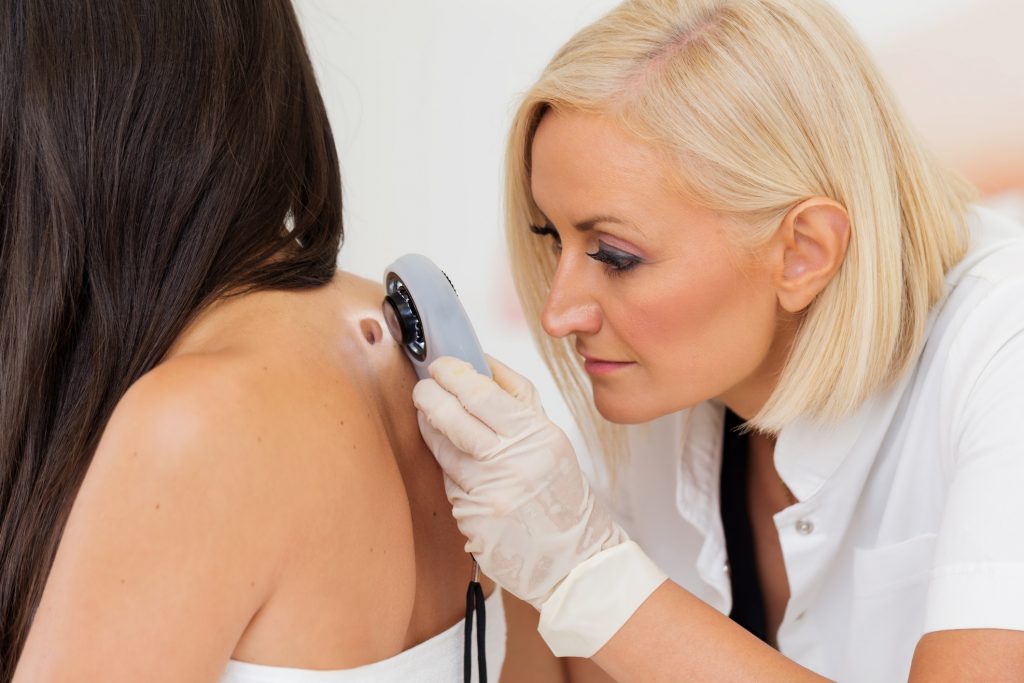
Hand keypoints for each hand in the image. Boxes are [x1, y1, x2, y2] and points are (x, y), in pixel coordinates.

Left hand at [412, 355, 624, 609]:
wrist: (576, 560)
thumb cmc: (562, 496)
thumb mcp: (552, 441)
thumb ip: (519, 402)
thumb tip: (482, 363)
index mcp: (538, 437)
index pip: (483, 394)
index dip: (454, 375)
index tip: (441, 365)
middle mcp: (514, 464)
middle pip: (454, 418)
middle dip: (430, 396)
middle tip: (423, 387)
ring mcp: (491, 495)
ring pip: (444, 451)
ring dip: (431, 429)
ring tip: (429, 416)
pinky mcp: (473, 521)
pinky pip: (450, 485)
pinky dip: (450, 472)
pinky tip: (458, 466)